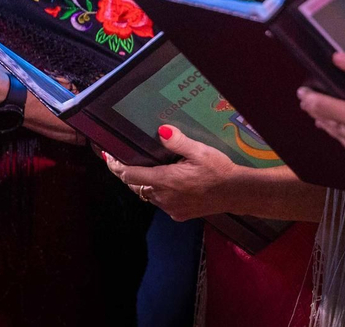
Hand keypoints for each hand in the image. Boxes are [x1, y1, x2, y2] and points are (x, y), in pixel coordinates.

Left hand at [103, 126, 247, 220]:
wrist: (235, 193)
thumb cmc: (217, 169)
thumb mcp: (199, 150)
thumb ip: (178, 141)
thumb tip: (161, 131)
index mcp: (165, 180)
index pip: (130, 175)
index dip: (117, 166)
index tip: (109, 158)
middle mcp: (163, 197)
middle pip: (136, 186)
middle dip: (128, 174)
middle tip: (122, 161)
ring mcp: (170, 208)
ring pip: (147, 195)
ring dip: (144, 184)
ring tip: (146, 170)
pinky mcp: (177, 214)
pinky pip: (160, 202)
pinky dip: (158, 193)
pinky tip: (167, 184)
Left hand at [297, 53, 344, 164]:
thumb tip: (334, 58)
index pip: (322, 108)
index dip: (309, 99)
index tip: (301, 92)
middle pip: (327, 123)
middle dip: (316, 111)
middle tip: (307, 101)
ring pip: (337, 137)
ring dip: (328, 125)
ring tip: (320, 117)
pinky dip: (343, 137)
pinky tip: (342, 130)